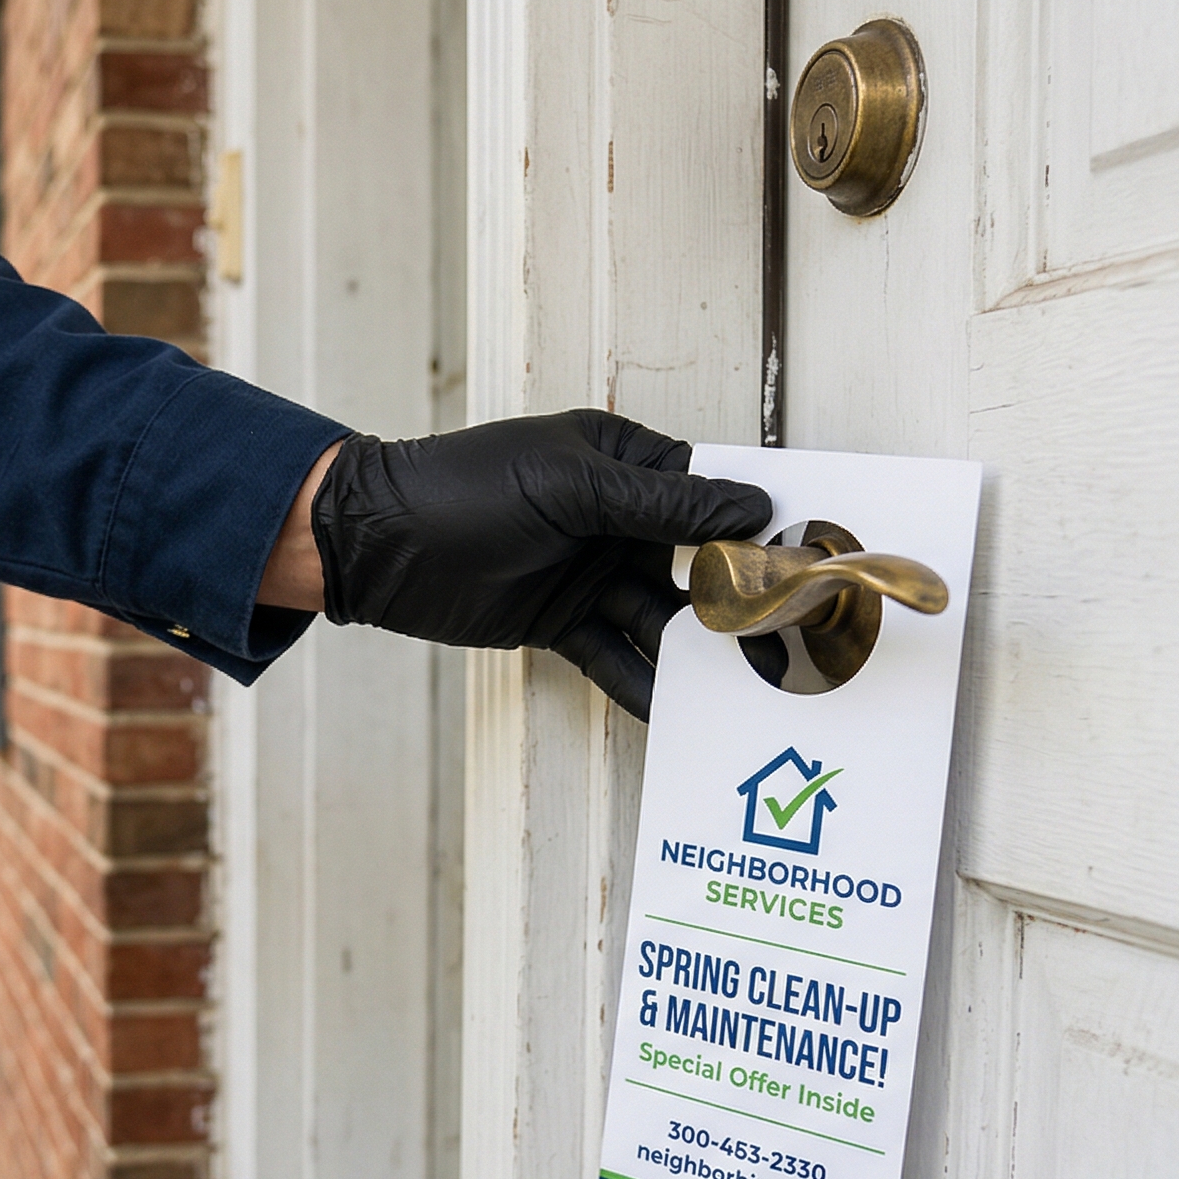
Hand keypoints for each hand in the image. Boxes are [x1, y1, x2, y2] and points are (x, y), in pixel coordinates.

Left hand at [266, 410, 772, 719]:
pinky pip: (617, 656)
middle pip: (695, 563)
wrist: (374, 546)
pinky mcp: (562, 622)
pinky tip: (681, 715)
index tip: (803, 562)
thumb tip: (749, 510)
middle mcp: (616, 518)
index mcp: (623, 462)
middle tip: (789, 637)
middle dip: (736, 600)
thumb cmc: (465, 489)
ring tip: (748, 688)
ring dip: (699, 653)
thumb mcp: (569, 487)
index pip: (707, 494)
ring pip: (662, 618)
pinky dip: (646, 686)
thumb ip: (660, 506)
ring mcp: (591, 573)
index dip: (752, 528)